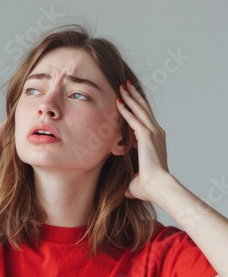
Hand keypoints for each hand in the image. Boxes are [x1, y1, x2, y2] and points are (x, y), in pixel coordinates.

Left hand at [116, 81, 168, 200]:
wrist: (158, 186)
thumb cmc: (149, 186)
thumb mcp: (138, 180)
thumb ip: (131, 181)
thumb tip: (125, 191)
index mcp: (157, 141)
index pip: (146, 119)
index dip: (138, 108)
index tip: (131, 99)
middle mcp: (157, 133)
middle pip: (144, 109)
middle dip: (135, 96)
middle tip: (127, 85)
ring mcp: (153, 133)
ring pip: (140, 109)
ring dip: (130, 97)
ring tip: (122, 86)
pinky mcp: (146, 135)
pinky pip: (133, 119)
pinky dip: (125, 110)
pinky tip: (118, 102)